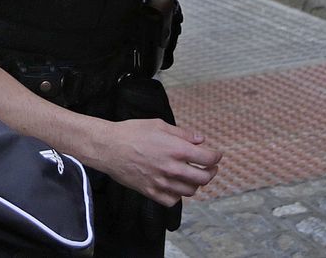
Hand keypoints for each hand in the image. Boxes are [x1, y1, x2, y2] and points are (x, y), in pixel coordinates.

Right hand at [93, 118, 222, 205]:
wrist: (109, 147)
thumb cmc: (132, 132)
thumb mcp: (159, 125)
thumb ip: (183, 134)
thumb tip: (200, 140)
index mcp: (176, 149)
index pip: (208, 158)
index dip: (216, 157)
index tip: (216, 155)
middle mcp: (172, 168)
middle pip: (203, 178)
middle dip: (211, 172)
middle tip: (210, 168)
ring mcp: (161, 182)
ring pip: (190, 191)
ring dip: (195, 184)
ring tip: (193, 176)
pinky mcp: (151, 192)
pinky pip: (173, 200)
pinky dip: (178, 195)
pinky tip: (176, 185)